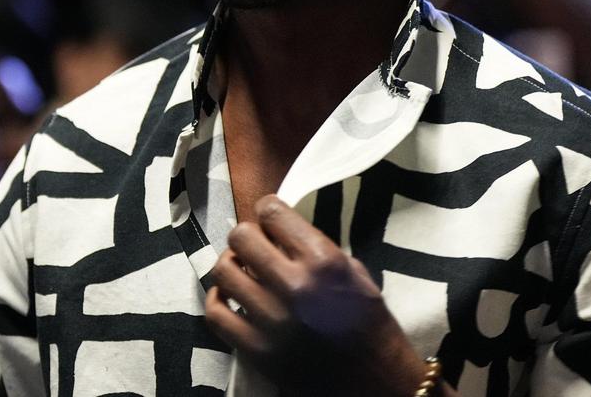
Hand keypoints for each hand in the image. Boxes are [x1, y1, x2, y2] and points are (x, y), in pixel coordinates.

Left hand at [205, 195, 439, 396]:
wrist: (375, 382)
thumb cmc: (369, 324)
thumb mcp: (355, 273)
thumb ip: (315, 248)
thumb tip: (278, 233)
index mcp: (323, 262)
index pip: (272, 212)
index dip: (268, 210)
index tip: (269, 219)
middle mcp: (294, 286)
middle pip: (241, 237)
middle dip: (248, 236)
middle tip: (255, 246)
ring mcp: (271, 320)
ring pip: (223, 272)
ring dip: (231, 266)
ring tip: (242, 271)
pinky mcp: (256, 349)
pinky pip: (215, 314)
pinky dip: (217, 300)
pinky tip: (229, 297)